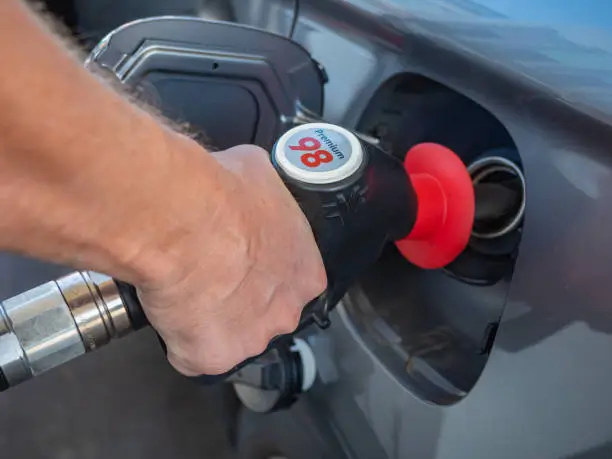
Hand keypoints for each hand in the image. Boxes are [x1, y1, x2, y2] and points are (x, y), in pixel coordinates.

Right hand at [136, 143, 326, 375]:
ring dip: (211, 319)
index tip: (241, 259)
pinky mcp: (212, 358)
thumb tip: (246, 187)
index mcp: (305, 271)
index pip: (293, 280)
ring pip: (231, 336)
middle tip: (210, 272)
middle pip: (265, 313)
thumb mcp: (255, 172)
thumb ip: (262, 194)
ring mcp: (251, 339)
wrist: (179, 220)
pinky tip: (167, 308)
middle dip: (241, 298)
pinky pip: (193, 354)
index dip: (263, 270)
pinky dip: (179, 338)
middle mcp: (286, 311)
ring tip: (184, 288)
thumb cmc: (221, 193)